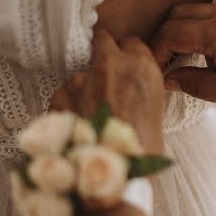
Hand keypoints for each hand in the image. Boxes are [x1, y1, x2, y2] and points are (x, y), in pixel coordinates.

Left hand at [51, 30, 165, 153]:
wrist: (113, 176)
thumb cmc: (142, 152)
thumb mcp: (155, 115)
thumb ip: (140, 92)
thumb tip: (130, 92)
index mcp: (142, 69)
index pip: (132, 42)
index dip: (127, 56)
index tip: (125, 66)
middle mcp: (111, 65)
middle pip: (102, 40)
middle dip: (102, 53)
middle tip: (104, 76)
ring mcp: (82, 79)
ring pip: (81, 73)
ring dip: (84, 87)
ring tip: (89, 114)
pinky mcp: (60, 95)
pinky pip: (64, 94)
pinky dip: (68, 106)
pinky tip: (77, 125)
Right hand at [151, 3, 215, 123]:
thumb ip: (194, 83)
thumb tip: (168, 78)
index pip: (172, 32)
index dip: (156, 51)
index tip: (154, 70)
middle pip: (182, 13)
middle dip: (167, 37)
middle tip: (164, 63)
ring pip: (202, 11)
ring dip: (187, 32)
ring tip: (186, 61)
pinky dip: (208, 29)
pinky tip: (212, 54)